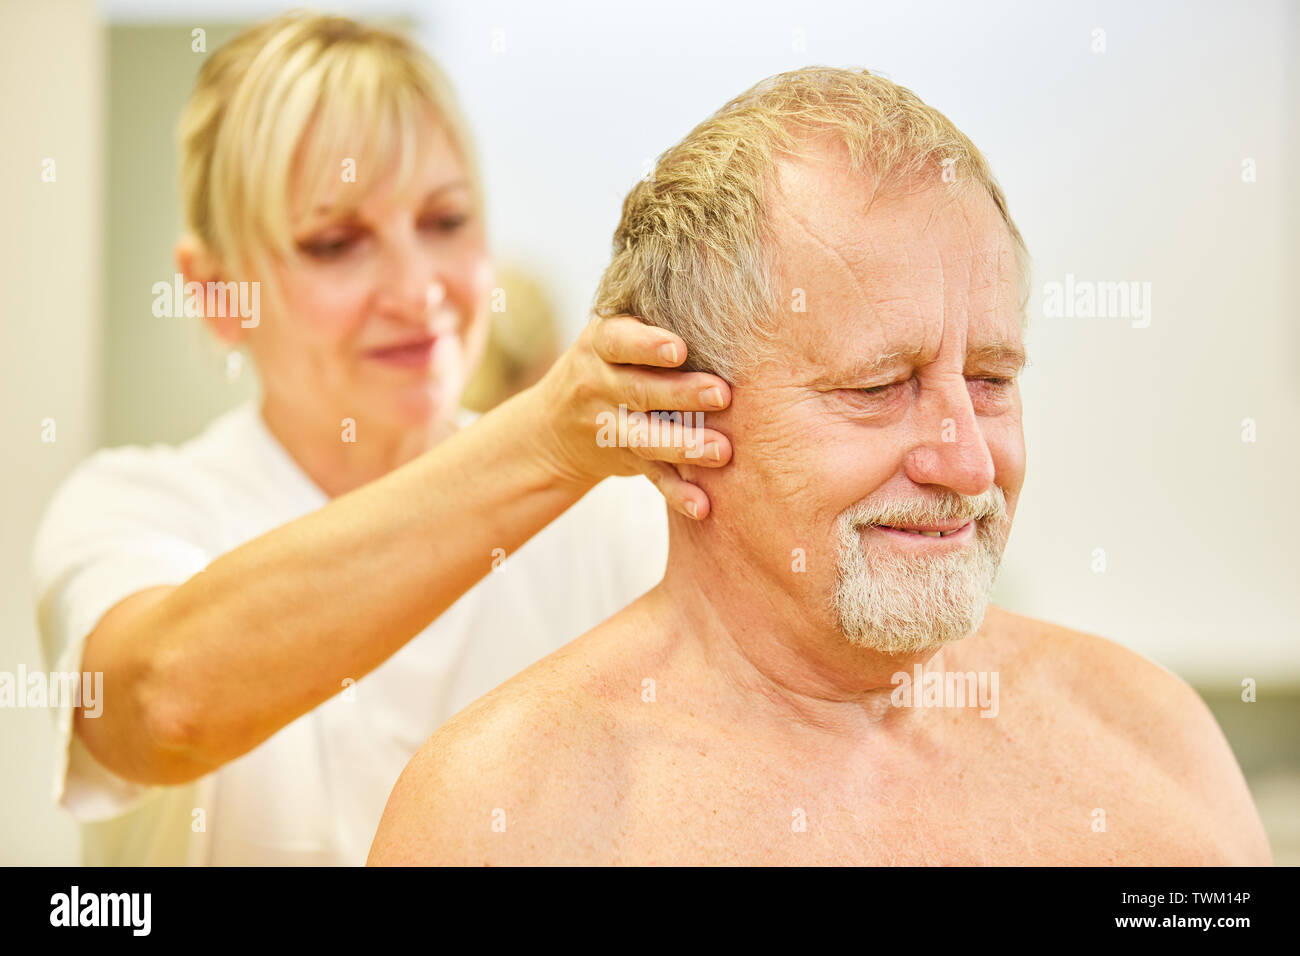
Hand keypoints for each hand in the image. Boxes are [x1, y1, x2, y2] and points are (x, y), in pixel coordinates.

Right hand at [526, 314, 733, 518]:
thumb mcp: (613, 335)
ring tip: (722, 451)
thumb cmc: (610, 362)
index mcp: (600, 345)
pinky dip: (677, 493)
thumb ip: (652, 320)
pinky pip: (652, 476)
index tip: (679, 349)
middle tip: (722, 395)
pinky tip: (702, 506)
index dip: (648, 344)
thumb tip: (729, 298)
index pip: (620, 341)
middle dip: (681, 393)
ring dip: (685, 445)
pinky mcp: (625, 459)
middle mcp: (600, 384)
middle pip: (640, 389)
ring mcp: (610, 426)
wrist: (554, 426)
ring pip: (647, 437)